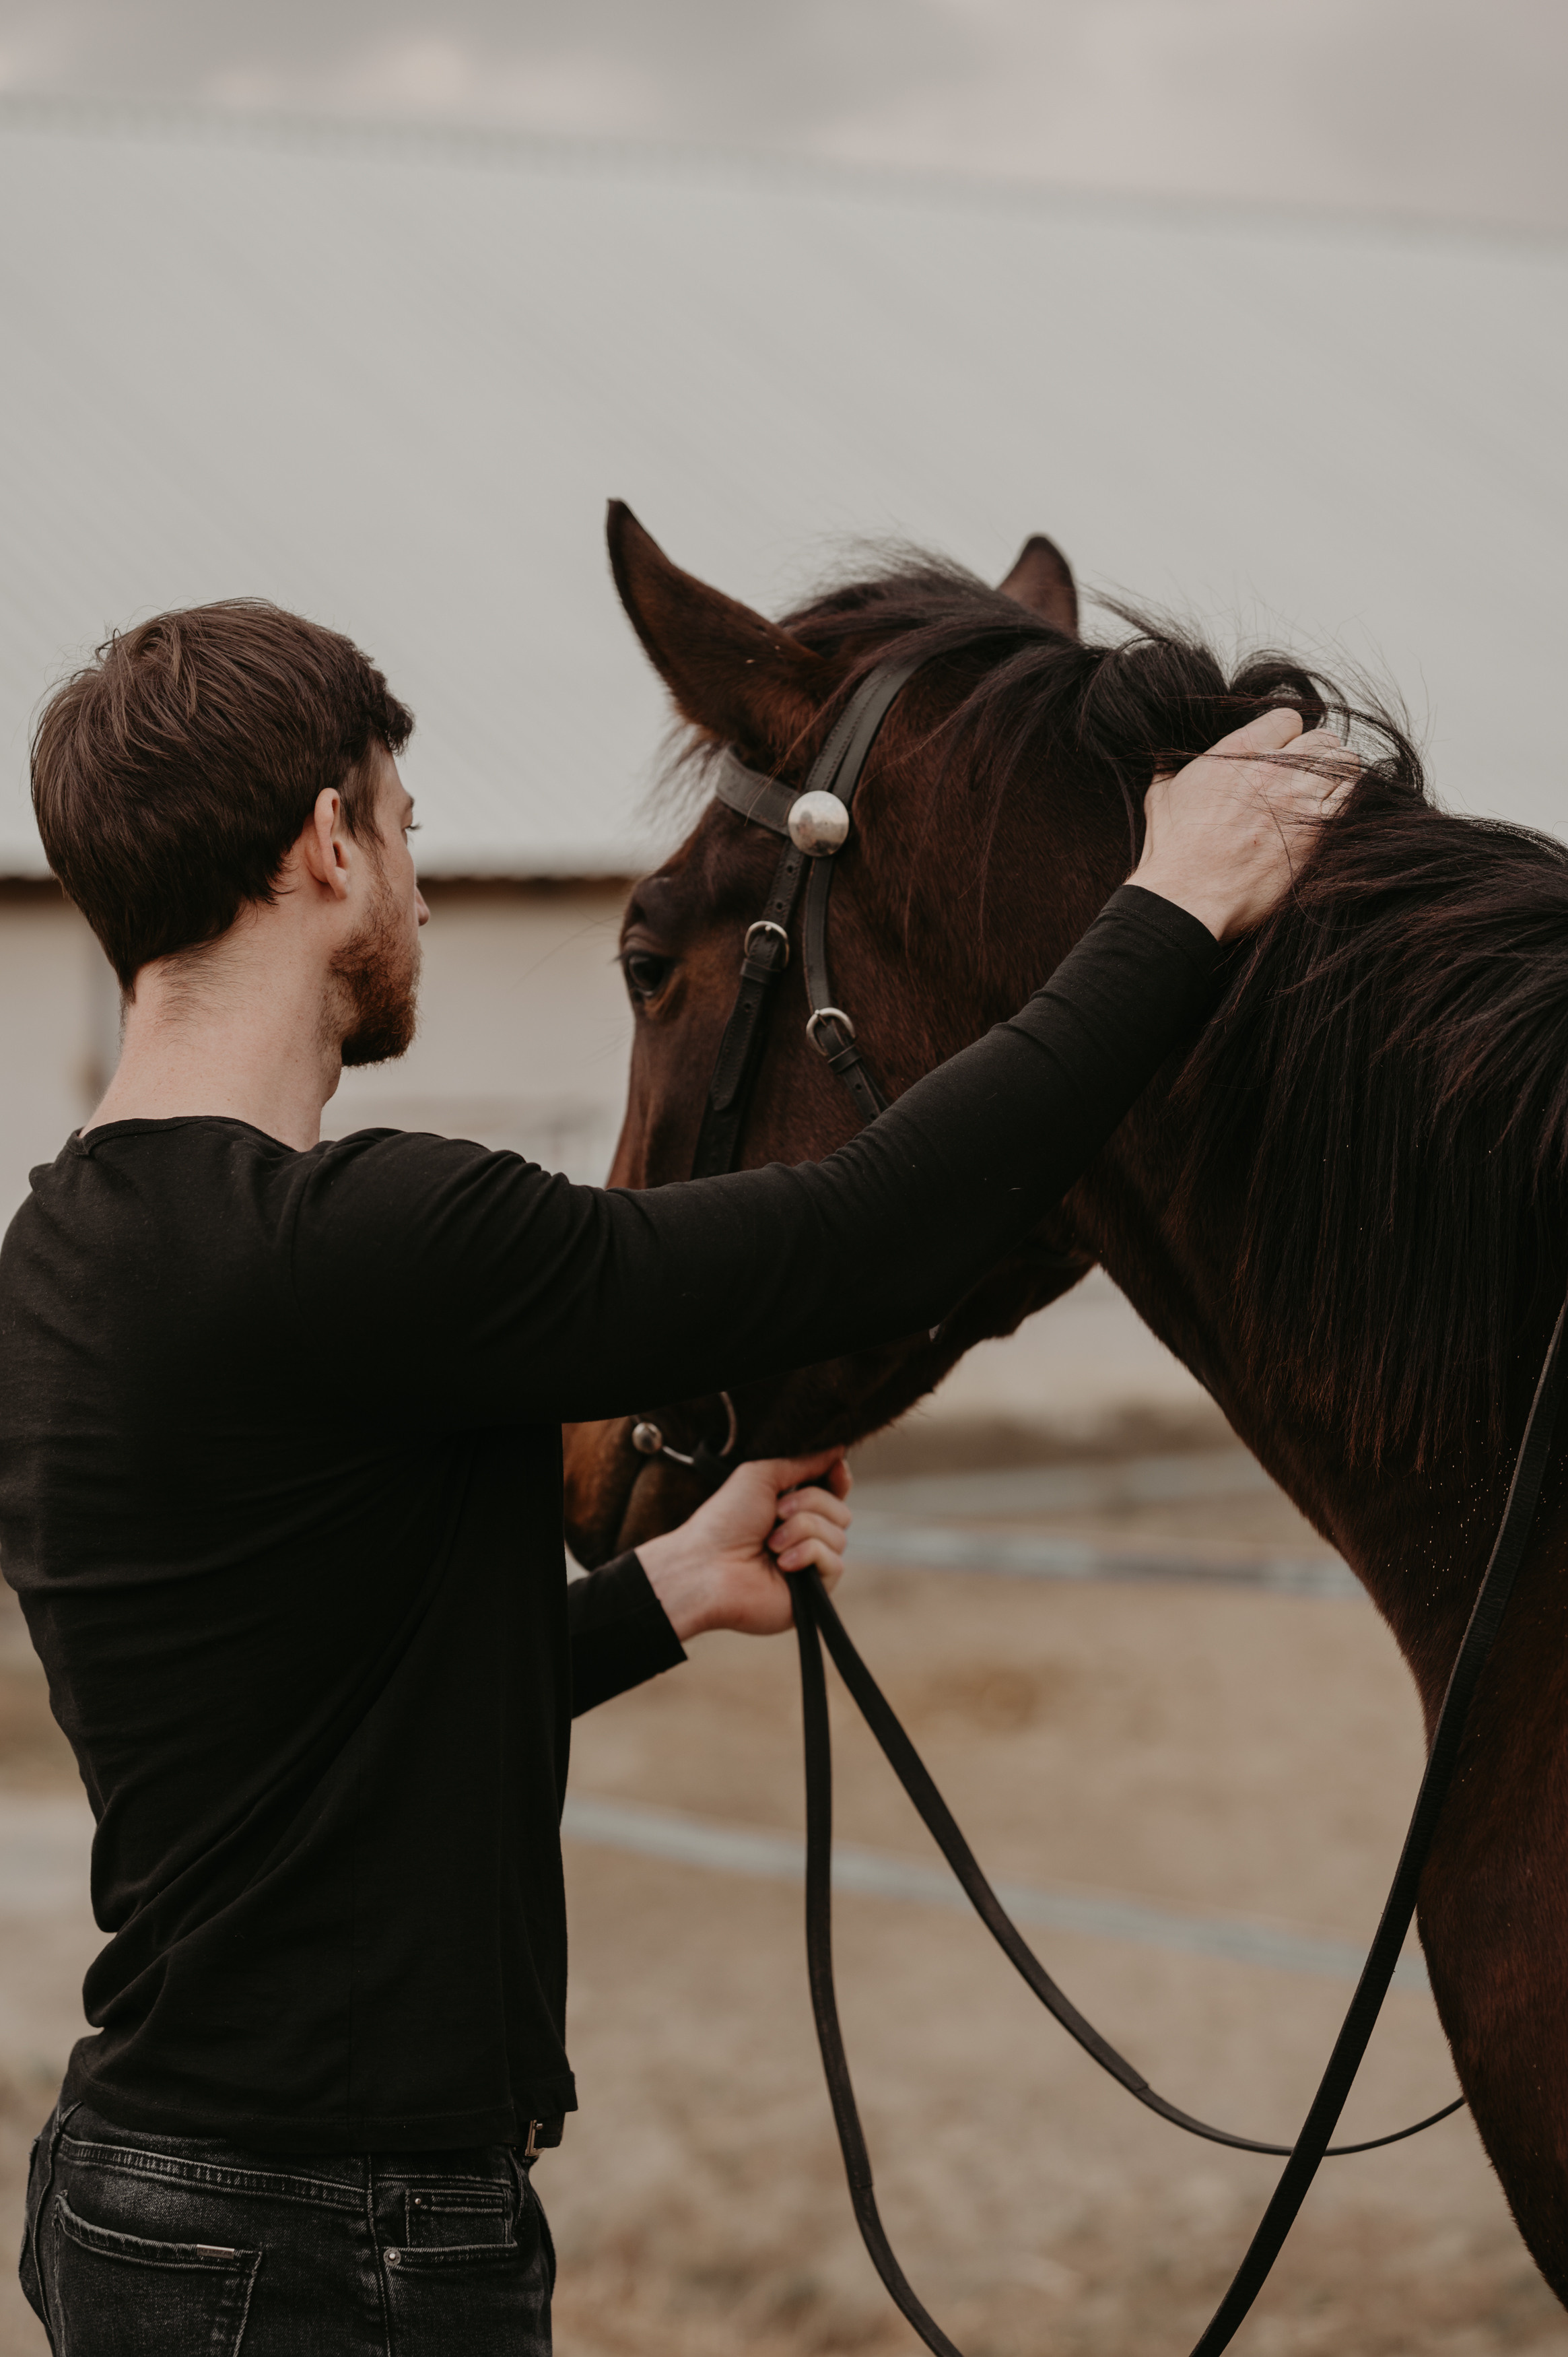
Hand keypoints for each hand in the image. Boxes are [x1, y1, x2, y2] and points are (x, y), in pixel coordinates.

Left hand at [635, 1449, 851, 1640]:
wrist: (708, 1566)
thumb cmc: (725, 1520)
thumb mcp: (760, 1476)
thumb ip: (801, 1463)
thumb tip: (838, 1449)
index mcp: (792, 1509)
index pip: (833, 1493)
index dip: (839, 1479)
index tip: (836, 1469)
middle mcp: (805, 1537)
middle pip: (840, 1511)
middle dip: (811, 1503)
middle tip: (776, 1512)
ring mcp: (811, 1565)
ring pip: (839, 1536)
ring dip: (801, 1531)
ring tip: (770, 1544)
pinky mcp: (815, 1592)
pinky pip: (834, 1564)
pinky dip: (807, 1555)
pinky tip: (781, 1564)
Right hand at [1132, 707, 1356, 942]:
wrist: (1190, 894)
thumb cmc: (1173, 851)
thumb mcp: (1161, 796)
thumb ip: (1171, 768)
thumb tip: (1166, 758)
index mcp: (1239, 750)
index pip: (1288, 718)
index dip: (1288, 734)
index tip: (1283, 752)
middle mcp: (1274, 767)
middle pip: (1322, 738)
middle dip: (1319, 753)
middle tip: (1311, 773)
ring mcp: (1299, 797)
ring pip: (1345, 763)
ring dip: (1340, 774)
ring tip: (1328, 791)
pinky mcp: (1318, 830)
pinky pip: (1354, 795)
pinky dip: (1352, 797)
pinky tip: (1338, 810)